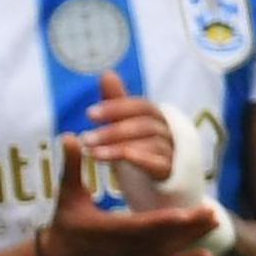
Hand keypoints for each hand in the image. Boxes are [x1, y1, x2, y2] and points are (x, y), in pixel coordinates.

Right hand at [33, 135, 224, 255]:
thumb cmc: (65, 226)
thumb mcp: (67, 196)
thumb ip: (72, 167)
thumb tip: (71, 136)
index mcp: (108, 230)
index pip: (143, 226)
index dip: (166, 220)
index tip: (187, 212)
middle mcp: (125, 249)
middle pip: (164, 238)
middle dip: (189, 226)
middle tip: (213, 212)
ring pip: (170, 251)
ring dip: (193, 238)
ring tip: (216, 222)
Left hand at [75, 68, 177, 184]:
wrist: (159, 182)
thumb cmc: (139, 146)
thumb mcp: (125, 124)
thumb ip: (117, 101)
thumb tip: (107, 73)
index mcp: (156, 117)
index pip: (141, 106)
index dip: (117, 108)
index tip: (89, 114)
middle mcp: (167, 131)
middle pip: (144, 126)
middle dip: (113, 130)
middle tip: (85, 138)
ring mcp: (170, 152)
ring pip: (149, 144)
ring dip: (118, 147)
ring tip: (92, 153)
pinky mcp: (169, 172)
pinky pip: (158, 164)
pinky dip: (140, 159)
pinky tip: (122, 158)